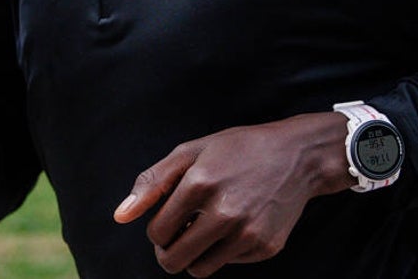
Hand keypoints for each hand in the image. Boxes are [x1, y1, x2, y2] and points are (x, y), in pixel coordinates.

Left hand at [113, 113, 353, 276]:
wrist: (297, 156)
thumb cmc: (237, 150)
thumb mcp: (191, 152)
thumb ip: (152, 183)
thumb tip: (119, 217)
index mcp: (200, 183)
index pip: (157, 232)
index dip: (157, 229)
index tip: (170, 217)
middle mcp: (224, 212)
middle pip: (173, 260)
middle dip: (169, 251)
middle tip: (178, 236)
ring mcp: (247, 233)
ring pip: (199, 270)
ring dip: (194, 256)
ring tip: (204, 230)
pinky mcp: (265, 247)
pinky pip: (228, 264)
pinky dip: (225, 251)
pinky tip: (236, 225)